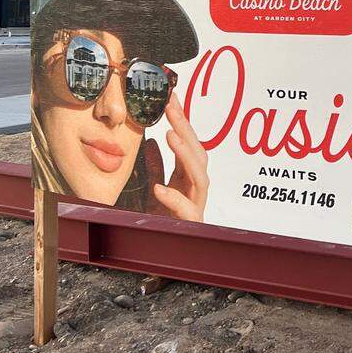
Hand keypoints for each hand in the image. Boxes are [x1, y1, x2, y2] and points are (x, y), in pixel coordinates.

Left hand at [147, 94, 209, 221]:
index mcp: (187, 179)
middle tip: (170, 107)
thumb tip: (151, 141)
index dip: (181, 120)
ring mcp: (196, 207)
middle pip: (198, 154)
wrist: (167, 256)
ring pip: (200, 178)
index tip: (171, 96)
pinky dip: (174, 198)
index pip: (187, 144)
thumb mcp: (154, 190)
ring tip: (170, 136)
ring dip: (186, 155)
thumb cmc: (162, 223)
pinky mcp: (190, 226)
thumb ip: (156, 168)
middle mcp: (195, 190)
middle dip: (186, 129)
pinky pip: (186, 211)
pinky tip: (159, 188)